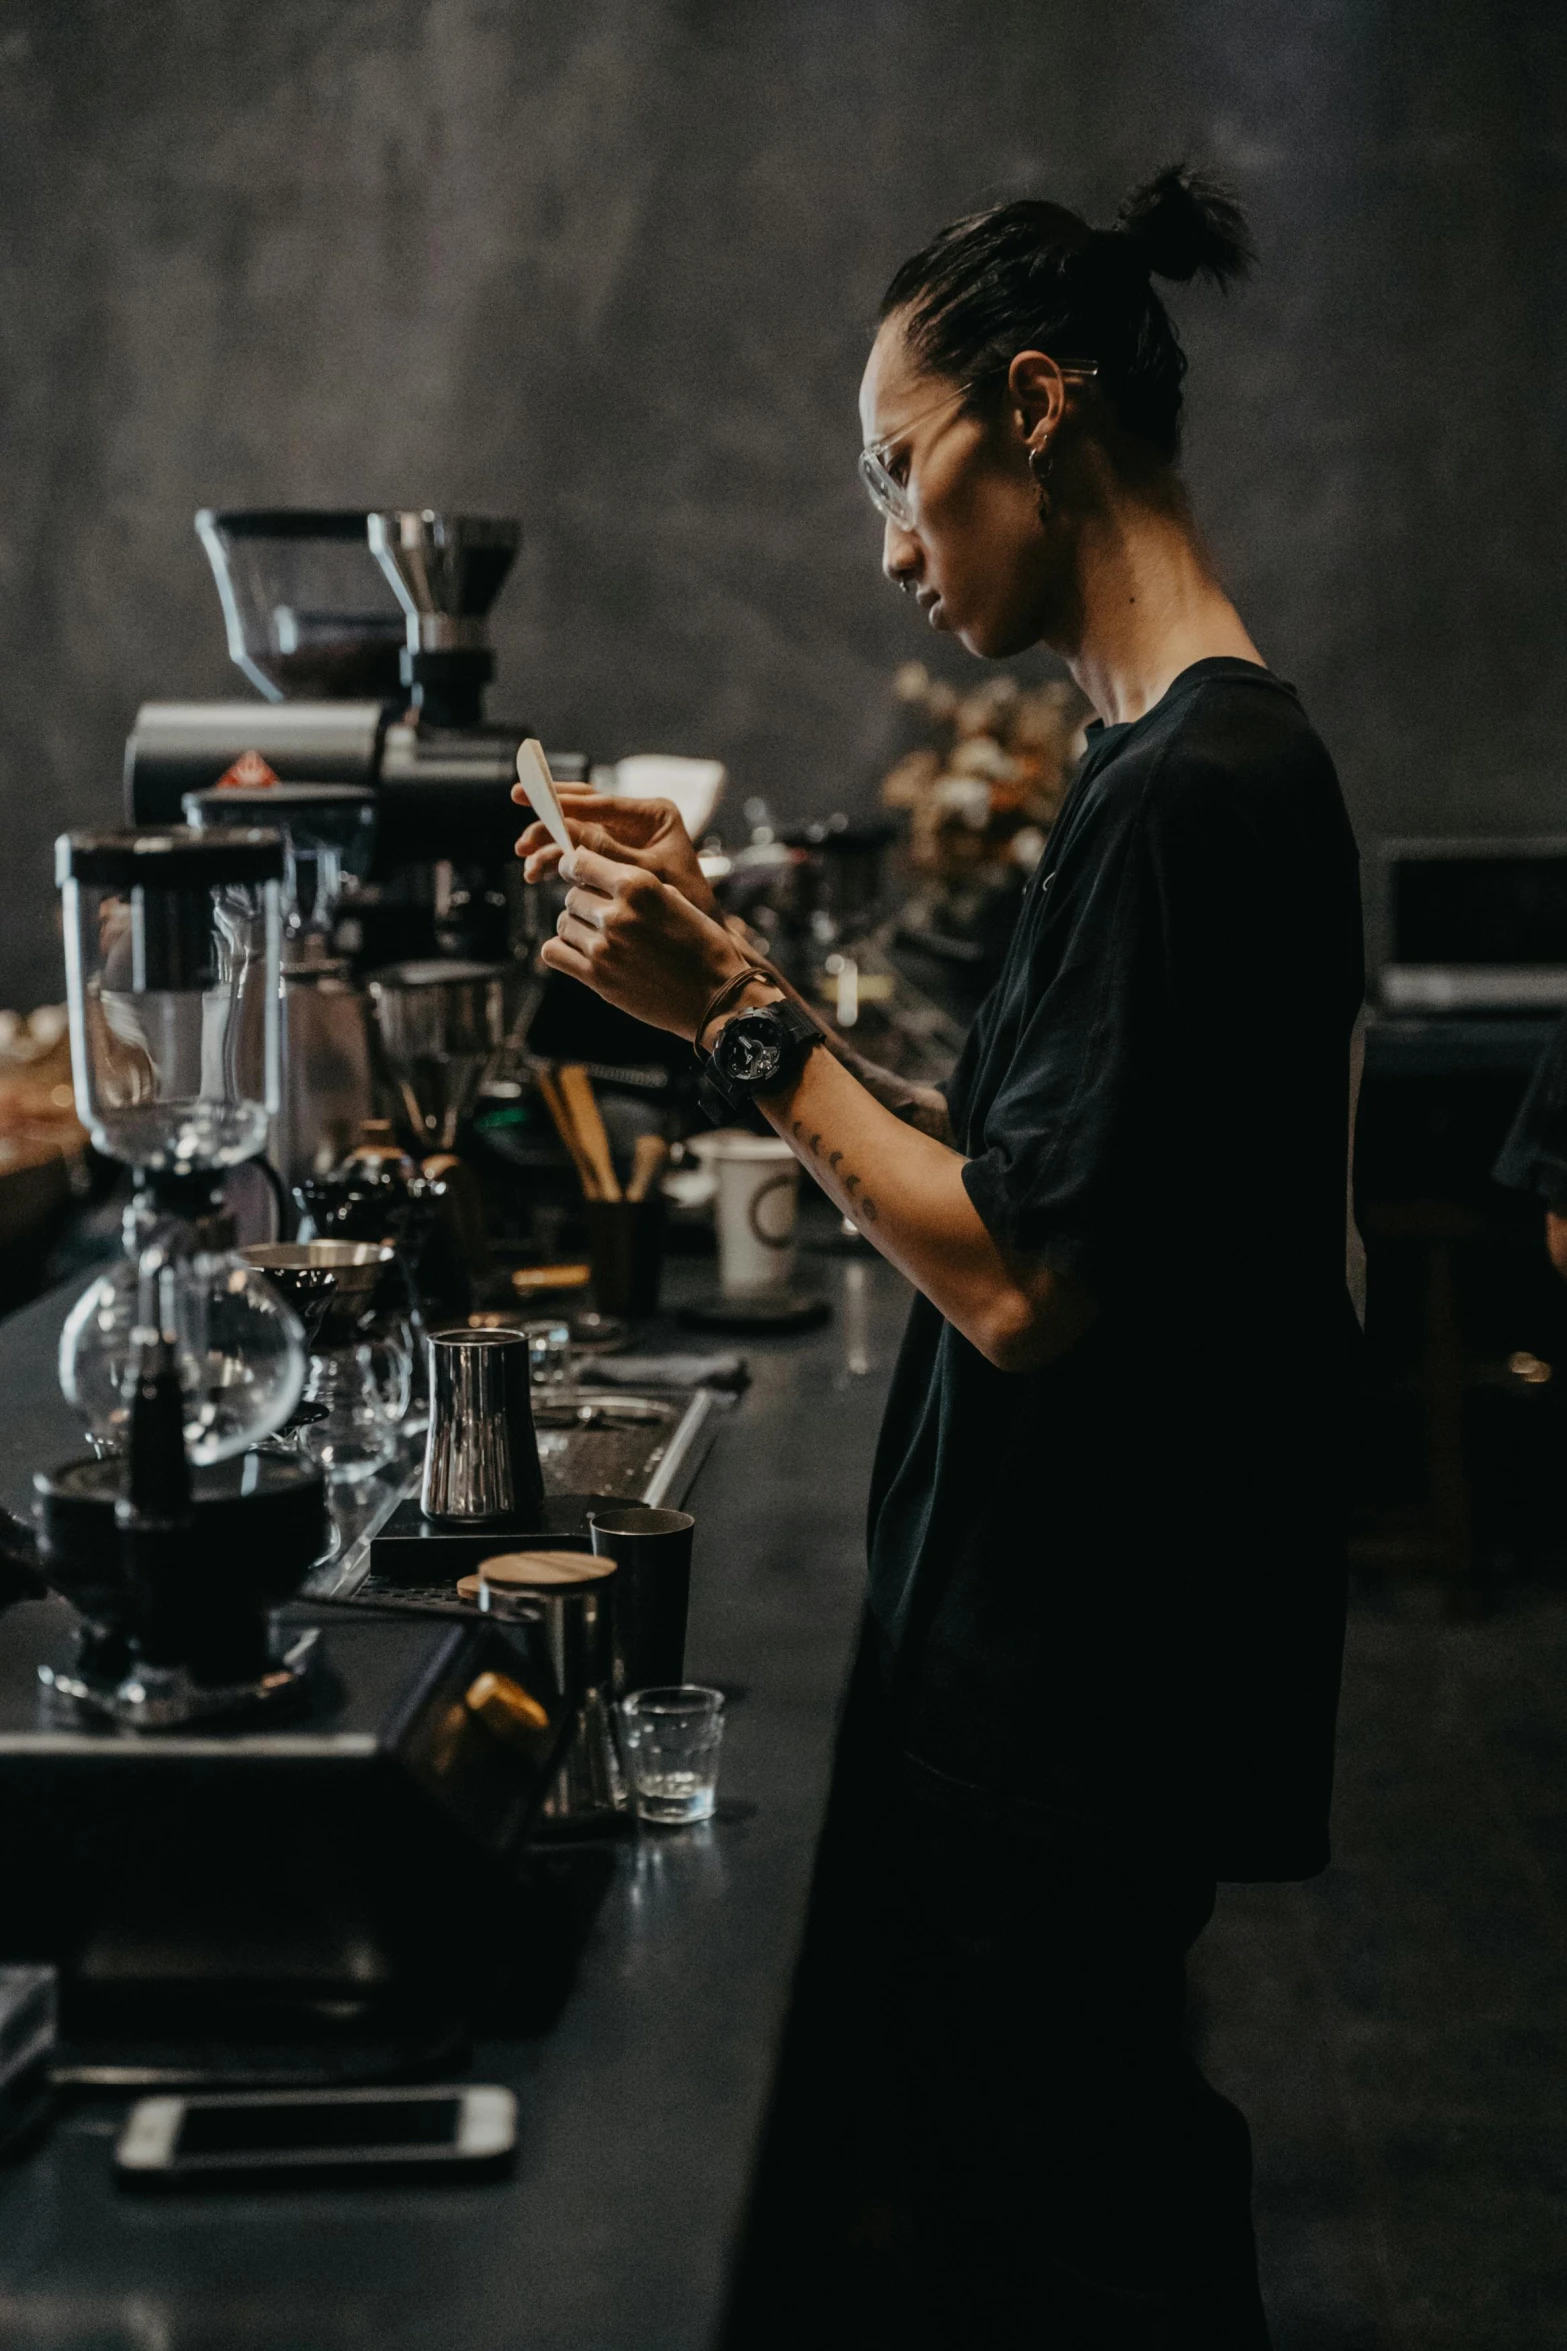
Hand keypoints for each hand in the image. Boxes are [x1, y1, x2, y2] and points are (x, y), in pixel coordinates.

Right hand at [511, 787, 720, 919]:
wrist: (702, 941)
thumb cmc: (687, 905)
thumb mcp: (645, 875)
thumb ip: (607, 851)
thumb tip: (565, 829)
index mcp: (654, 814)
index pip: (599, 801)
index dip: (560, 800)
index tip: (528, 796)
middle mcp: (638, 821)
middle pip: (582, 812)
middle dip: (548, 825)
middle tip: (521, 841)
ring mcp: (625, 840)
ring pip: (576, 835)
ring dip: (550, 849)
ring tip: (530, 870)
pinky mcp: (615, 861)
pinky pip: (580, 854)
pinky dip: (559, 863)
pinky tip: (540, 875)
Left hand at [542, 845, 747, 1039]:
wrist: (716, 996)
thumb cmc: (703, 947)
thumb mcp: (676, 899)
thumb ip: (636, 885)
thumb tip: (599, 875)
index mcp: (639, 886)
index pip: (580, 861)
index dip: (574, 866)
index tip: (578, 873)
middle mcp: (618, 913)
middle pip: (572, 895)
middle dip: (584, 902)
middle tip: (604, 916)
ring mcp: (604, 947)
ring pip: (562, 923)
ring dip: (576, 927)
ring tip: (600, 938)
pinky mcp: (597, 977)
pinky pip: (554, 952)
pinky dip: (563, 951)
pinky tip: (583, 953)